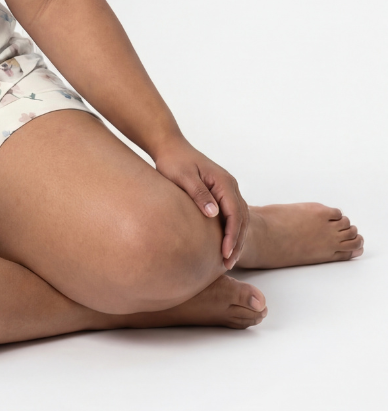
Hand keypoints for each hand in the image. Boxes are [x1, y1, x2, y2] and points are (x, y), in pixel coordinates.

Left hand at [152, 135, 248, 269]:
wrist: (169, 146)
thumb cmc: (173, 160)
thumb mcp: (184, 176)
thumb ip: (199, 193)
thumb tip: (213, 214)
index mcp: (224, 182)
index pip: (235, 213)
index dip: (232, 235)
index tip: (225, 253)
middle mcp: (230, 185)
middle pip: (241, 218)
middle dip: (237, 242)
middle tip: (228, 264)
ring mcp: (226, 189)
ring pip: (239, 218)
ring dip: (236, 239)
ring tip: (227, 260)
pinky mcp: (219, 193)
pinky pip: (231, 215)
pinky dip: (230, 231)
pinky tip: (222, 244)